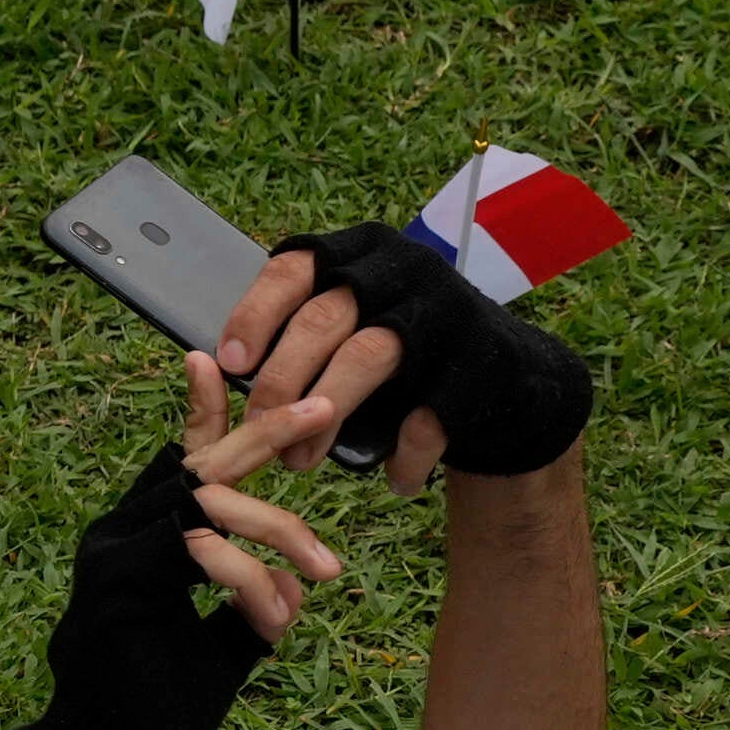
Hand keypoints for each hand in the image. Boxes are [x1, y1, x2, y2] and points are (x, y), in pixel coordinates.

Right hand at [0, 362, 347, 729]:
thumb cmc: (159, 708)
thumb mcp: (221, 647)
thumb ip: (255, 604)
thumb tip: (296, 583)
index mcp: (141, 540)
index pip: (179, 461)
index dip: (204, 412)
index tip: (217, 362)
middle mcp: (121, 532)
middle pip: (199, 463)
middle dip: (264, 431)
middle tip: (322, 410)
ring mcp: (111, 552)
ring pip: (206, 500)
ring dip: (278, 527)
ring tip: (326, 568)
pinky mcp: (115, 581)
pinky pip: (196, 550)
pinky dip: (247, 577)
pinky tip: (276, 617)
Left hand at [220, 226, 592, 482]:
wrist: (512, 378)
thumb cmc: (406, 351)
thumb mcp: (355, 323)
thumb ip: (303, 330)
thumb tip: (217, 369)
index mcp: (361, 251)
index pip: (295, 267)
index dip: (255, 313)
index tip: (227, 361)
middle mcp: (403, 270)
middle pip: (324, 318)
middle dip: (281, 380)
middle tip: (255, 431)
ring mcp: (447, 312)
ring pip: (370, 356)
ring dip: (327, 414)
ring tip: (300, 462)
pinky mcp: (482, 361)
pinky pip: (430, 411)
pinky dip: (406, 452)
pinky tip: (392, 479)